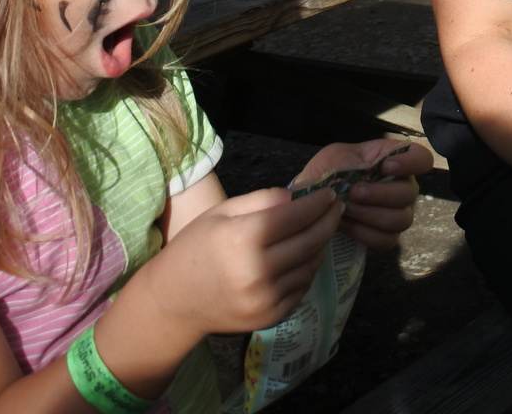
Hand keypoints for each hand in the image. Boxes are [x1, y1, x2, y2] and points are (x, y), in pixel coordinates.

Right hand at [143, 185, 342, 336]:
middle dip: (329, 221)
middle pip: (310, 240)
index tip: (330, 194)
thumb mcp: (223, 212)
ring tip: (321, 230)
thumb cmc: (195, 248)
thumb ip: (262, 200)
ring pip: (310, 265)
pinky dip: (308, 269)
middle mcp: (258, 270)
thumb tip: (298, 197)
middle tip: (337, 208)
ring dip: (321, 245)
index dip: (318, 203)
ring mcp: (265, 298)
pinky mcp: (270, 317)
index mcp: (244, 238)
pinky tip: (305, 256)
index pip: (297, 216)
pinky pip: (301, 287)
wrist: (173, 301)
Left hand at [292, 139, 434, 248]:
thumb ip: (351, 159)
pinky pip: (386, 240)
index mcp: (394, 160)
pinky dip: (363, 233)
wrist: (311, 203)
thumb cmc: (327, 173)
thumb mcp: (334, 156)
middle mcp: (401, 187)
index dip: (411, 162)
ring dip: (371, 214)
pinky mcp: (385, 238)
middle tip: (353, 192)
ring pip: (401, 219)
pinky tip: (345, 224)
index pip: (421, 158)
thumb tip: (366, 171)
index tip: (386, 166)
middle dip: (380, 194)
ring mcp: (396, 214)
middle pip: (410, 193)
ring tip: (345, 209)